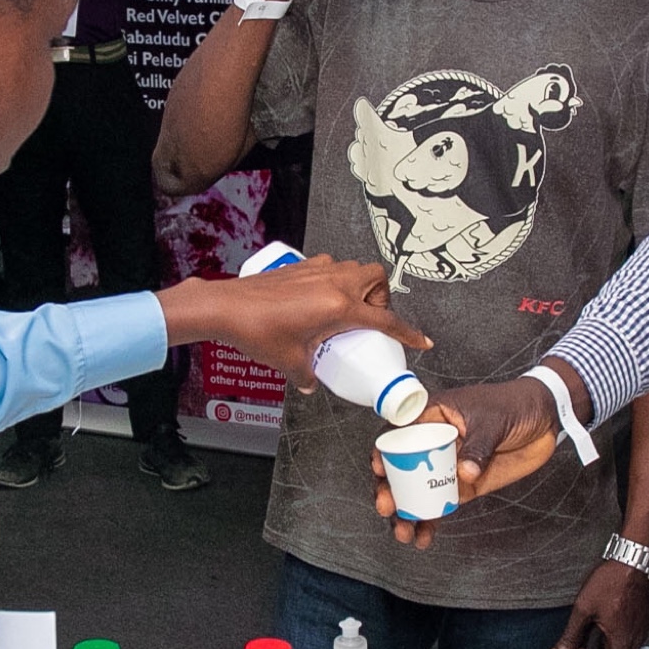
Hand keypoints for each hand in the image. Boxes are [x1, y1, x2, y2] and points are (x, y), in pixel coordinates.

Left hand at [160, 256, 428, 385]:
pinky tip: (317, 301)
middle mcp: (335, 282)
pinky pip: (331, 267)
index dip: (407, 333)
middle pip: (377, 277)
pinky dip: (334, 280)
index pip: (385, 319)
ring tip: (345, 311)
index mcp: (340, 307)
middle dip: (381, 296)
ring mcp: (318, 270)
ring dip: (359, 286)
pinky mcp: (301, 266)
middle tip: (369, 319)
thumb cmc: (257, 331)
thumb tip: (312, 383)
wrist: (226, 307)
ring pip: (355, 268)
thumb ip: (308, 375)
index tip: (421, 341)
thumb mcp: (291, 362)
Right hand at [370, 378, 563, 547]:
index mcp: (434, 417)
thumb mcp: (493, 421)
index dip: (383, 451)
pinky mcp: (463, 486)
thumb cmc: (515, 404)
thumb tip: (464, 474)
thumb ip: (477, 447)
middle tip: (387, 506)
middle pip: (400, 468)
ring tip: (403, 532)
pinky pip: (440, 505)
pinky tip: (423, 537)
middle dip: (389, 490)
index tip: (379, 468)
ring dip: (406, 513)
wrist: (545, 418)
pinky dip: (430, 522)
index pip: (399, 433)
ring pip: (416, 492)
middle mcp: (434, 443)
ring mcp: (447, 466)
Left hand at [550, 559, 648, 648]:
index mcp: (622, 642)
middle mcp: (636, 641)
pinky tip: (603, 628)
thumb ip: (569, 638)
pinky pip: (632, 642)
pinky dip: (617, 643)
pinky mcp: (643, 622)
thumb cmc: (610, 581)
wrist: (632, 559)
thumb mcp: (583, 609)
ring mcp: (642, 632)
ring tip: (591, 638)